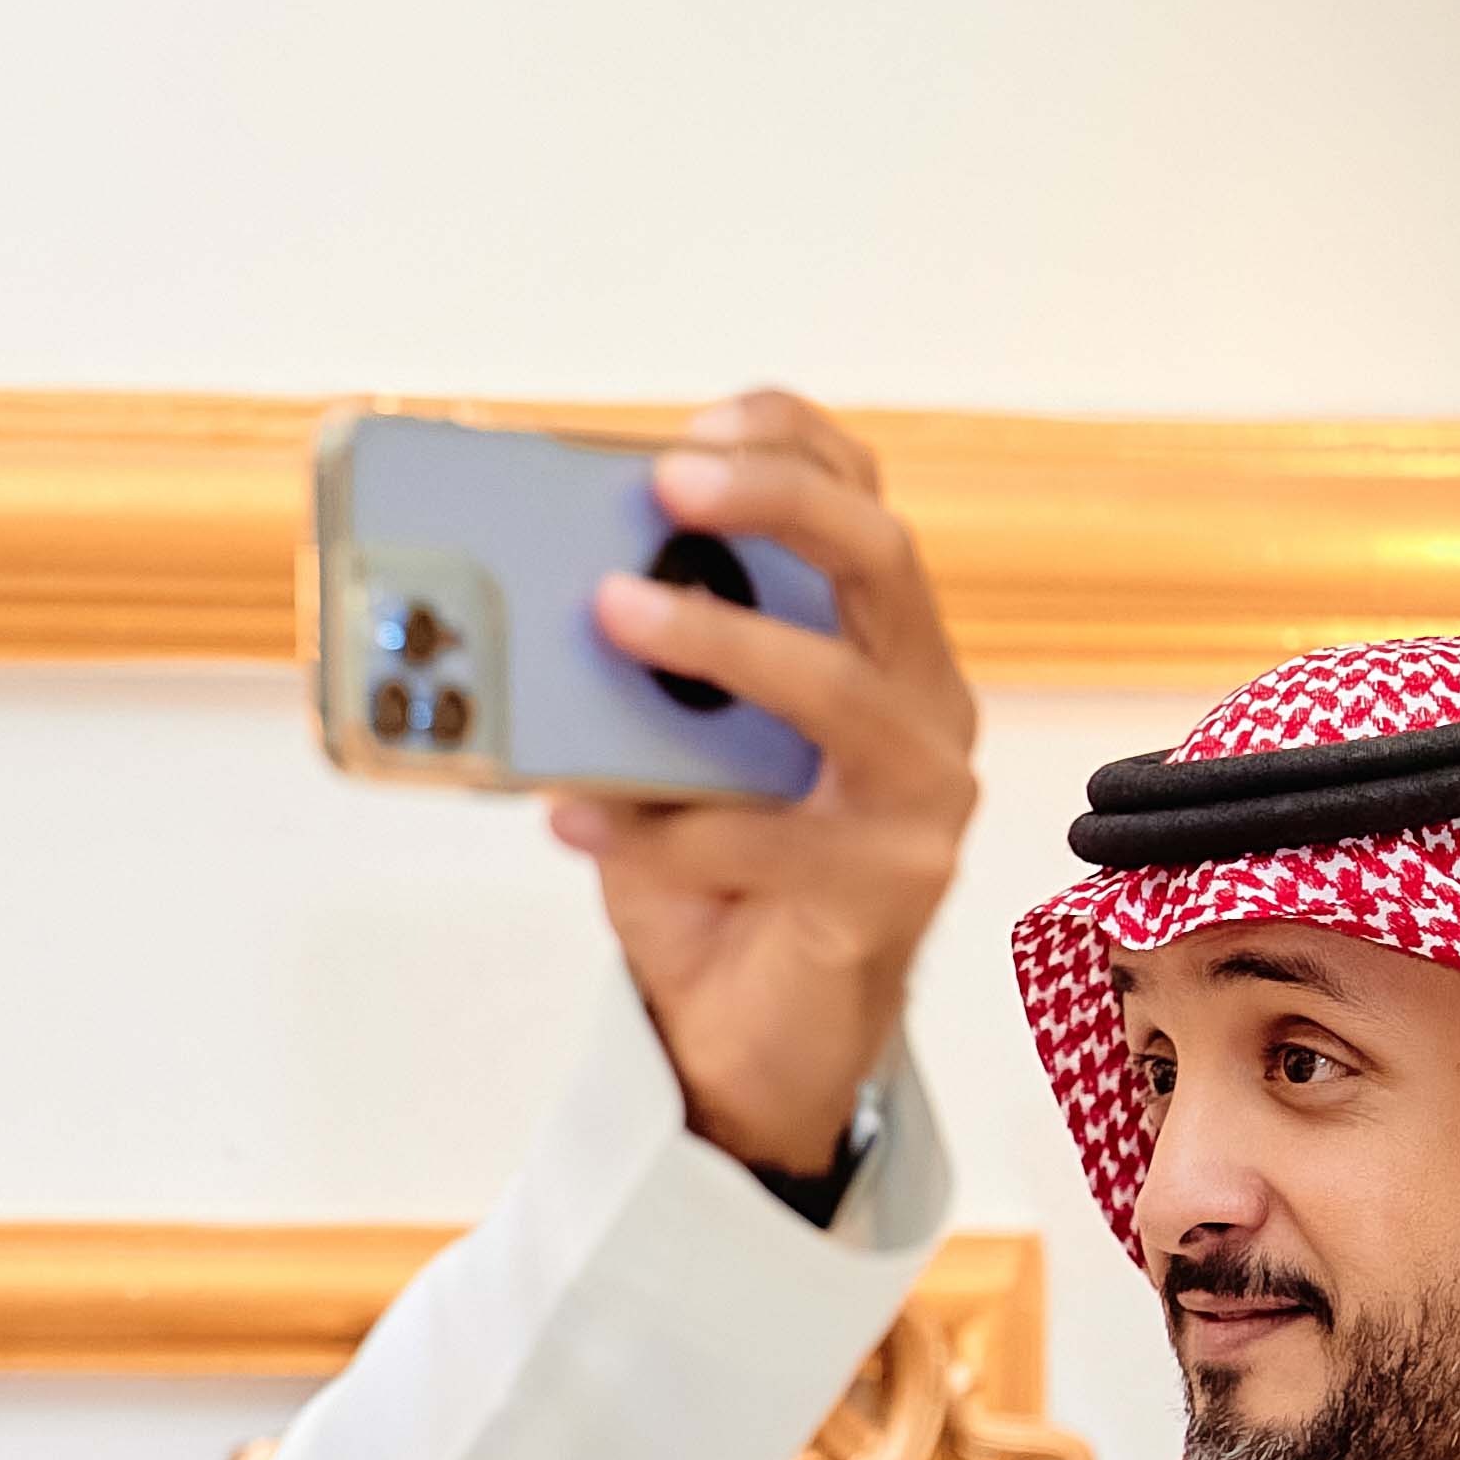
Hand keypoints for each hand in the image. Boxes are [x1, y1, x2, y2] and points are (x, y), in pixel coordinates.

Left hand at [547, 391, 979, 1179]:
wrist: (750, 1036)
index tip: (699, 423)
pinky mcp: (886, 890)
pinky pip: (766, 838)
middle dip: (777, 503)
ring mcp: (920, 798)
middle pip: (881, 561)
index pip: (863, 504)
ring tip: (613, 613)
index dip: (793, 447)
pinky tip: (576, 818)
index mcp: (876, 649)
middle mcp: (923, 705)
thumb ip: (629, 685)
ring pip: (843, 690)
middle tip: (668, 481)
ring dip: (721, 643)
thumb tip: (536, 603)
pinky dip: (660, 826)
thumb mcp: (658, 757)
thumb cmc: (710, 878)